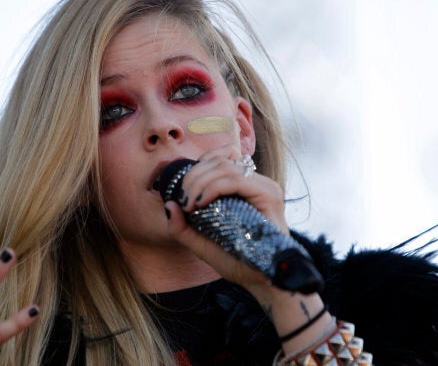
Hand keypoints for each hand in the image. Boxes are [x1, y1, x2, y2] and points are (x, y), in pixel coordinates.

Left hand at [165, 146, 286, 292]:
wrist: (261, 281)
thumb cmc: (235, 261)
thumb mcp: (200, 243)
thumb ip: (181, 227)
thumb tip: (168, 204)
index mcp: (244, 186)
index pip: (221, 156)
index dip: (198, 166)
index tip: (184, 192)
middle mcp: (256, 182)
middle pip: (219, 160)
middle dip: (193, 176)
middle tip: (183, 201)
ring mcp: (264, 187)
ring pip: (225, 167)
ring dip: (199, 182)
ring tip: (190, 204)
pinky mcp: (269, 196)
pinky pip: (236, 180)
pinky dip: (213, 187)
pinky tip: (201, 203)